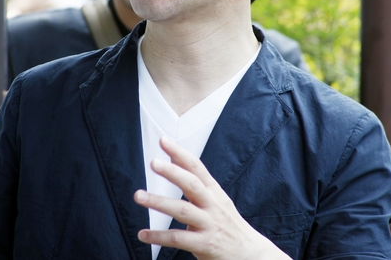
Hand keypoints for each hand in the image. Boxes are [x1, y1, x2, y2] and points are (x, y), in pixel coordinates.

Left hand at [134, 136, 291, 259]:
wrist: (250, 253)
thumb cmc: (227, 224)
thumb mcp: (217, 200)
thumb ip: (197, 184)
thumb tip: (174, 160)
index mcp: (214, 192)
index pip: (196, 167)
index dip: (180, 153)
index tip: (164, 141)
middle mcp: (212, 205)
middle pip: (191, 184)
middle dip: (172, 172)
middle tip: (154, 163)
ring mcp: (209, 224)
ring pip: (182, 210)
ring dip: (159, 202)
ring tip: (139, 196)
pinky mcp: (205, 244)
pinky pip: (178, 239)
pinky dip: (159, 237)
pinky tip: (143, 235)